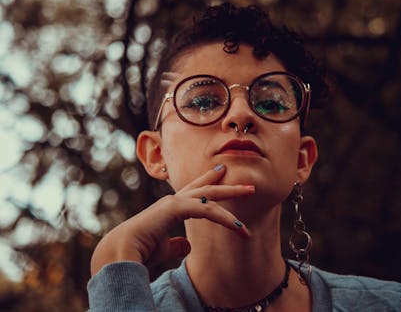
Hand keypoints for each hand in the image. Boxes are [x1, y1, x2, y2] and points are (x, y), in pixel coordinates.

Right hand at [90, 164, 253, 275]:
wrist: (122, 253)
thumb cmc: (140, 251)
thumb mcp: (164, 248)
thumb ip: (177, 244)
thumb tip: (189, 244)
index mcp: (170, 208)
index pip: (193, 191)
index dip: (208, 181)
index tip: (221, 173)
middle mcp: (173, 201)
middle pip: (206, 187)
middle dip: (226, 183)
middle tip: (245, 182)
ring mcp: (174, 202)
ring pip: (210, 196)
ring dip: (233, 194)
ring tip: (252, 191)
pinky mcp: (176, 208)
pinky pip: (208, 211)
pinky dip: (226, 219)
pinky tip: (241, 228)